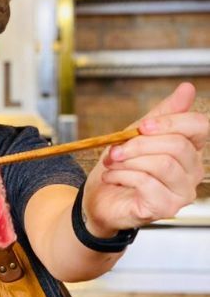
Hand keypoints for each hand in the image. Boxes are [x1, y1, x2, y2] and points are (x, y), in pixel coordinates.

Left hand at [83, 82, 207, 234]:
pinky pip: (147, 183)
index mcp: (190, 149)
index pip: (199, 127)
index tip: (142, 126)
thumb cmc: (120, 167)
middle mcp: (193, 171)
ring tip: (112, 163)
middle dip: (139, 144)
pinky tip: (111, 177)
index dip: (171, 122)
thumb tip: (187, 88)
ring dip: (129, 161)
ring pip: (163, 164)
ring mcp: (182, 192)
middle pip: (177, 145)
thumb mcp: (135, 135)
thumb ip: (160, 115)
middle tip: (115, 150)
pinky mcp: (166, 208)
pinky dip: (123, 175)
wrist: (98, 198)